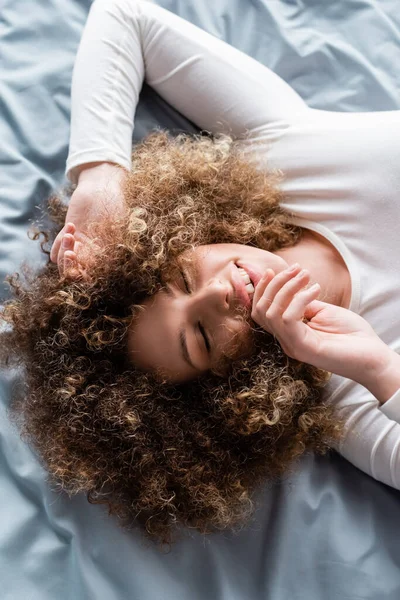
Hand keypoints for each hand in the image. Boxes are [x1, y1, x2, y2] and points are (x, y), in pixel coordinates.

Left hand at [50, 163, 126, 279]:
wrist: (101, 186)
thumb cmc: (112, 203)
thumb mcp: (114, 224)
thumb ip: (105, 246)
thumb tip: (94, 267)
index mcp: (105, 257)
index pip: (91, 276)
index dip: (82, 273)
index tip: (78, 258)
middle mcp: (91, 256)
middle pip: (73, 274)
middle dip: (69, 266)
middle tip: (70, 251)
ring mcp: (79, 247)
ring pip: (63, 263)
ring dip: (64, 250)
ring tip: (70, 233)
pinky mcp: (68, 238)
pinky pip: (55, 251)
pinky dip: (57, 244)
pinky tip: (70, 226)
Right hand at [251, 264, 385, 382]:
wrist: (373, 356)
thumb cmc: (352, 334)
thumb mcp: (323, 311)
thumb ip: (304, 302)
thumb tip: (292, 288)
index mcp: (289, 332)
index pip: (261, 311)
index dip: (262, 289)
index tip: (272, 270)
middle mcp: (286, 340)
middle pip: (261, 309)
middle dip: (275, 284)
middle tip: (296, 269)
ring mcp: (292, 345)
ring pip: (272, 312)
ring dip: (287, 288)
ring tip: (306, 276)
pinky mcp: (302, 347)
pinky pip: (289, 319)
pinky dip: (300, 299)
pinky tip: (316, 290)